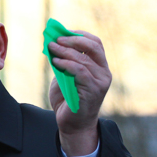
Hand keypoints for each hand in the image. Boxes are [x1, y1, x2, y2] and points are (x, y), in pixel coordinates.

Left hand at [47, 30, 111, 156]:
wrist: (72, 124)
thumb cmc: (68, 100)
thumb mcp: (65, 76)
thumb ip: (64, 61)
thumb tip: (53, 43)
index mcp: (100, 66)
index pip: (95, 43)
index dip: (80, 35)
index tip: (63, 32)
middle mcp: (104, 72)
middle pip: (93, 47)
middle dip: (73, 40)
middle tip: (57, 39)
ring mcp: (101, 82)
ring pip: (84, 59)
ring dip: (65, 52)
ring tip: (51, 48)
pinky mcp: (94, 90)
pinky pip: (80, 71)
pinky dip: (67, 64)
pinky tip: (56, 62)